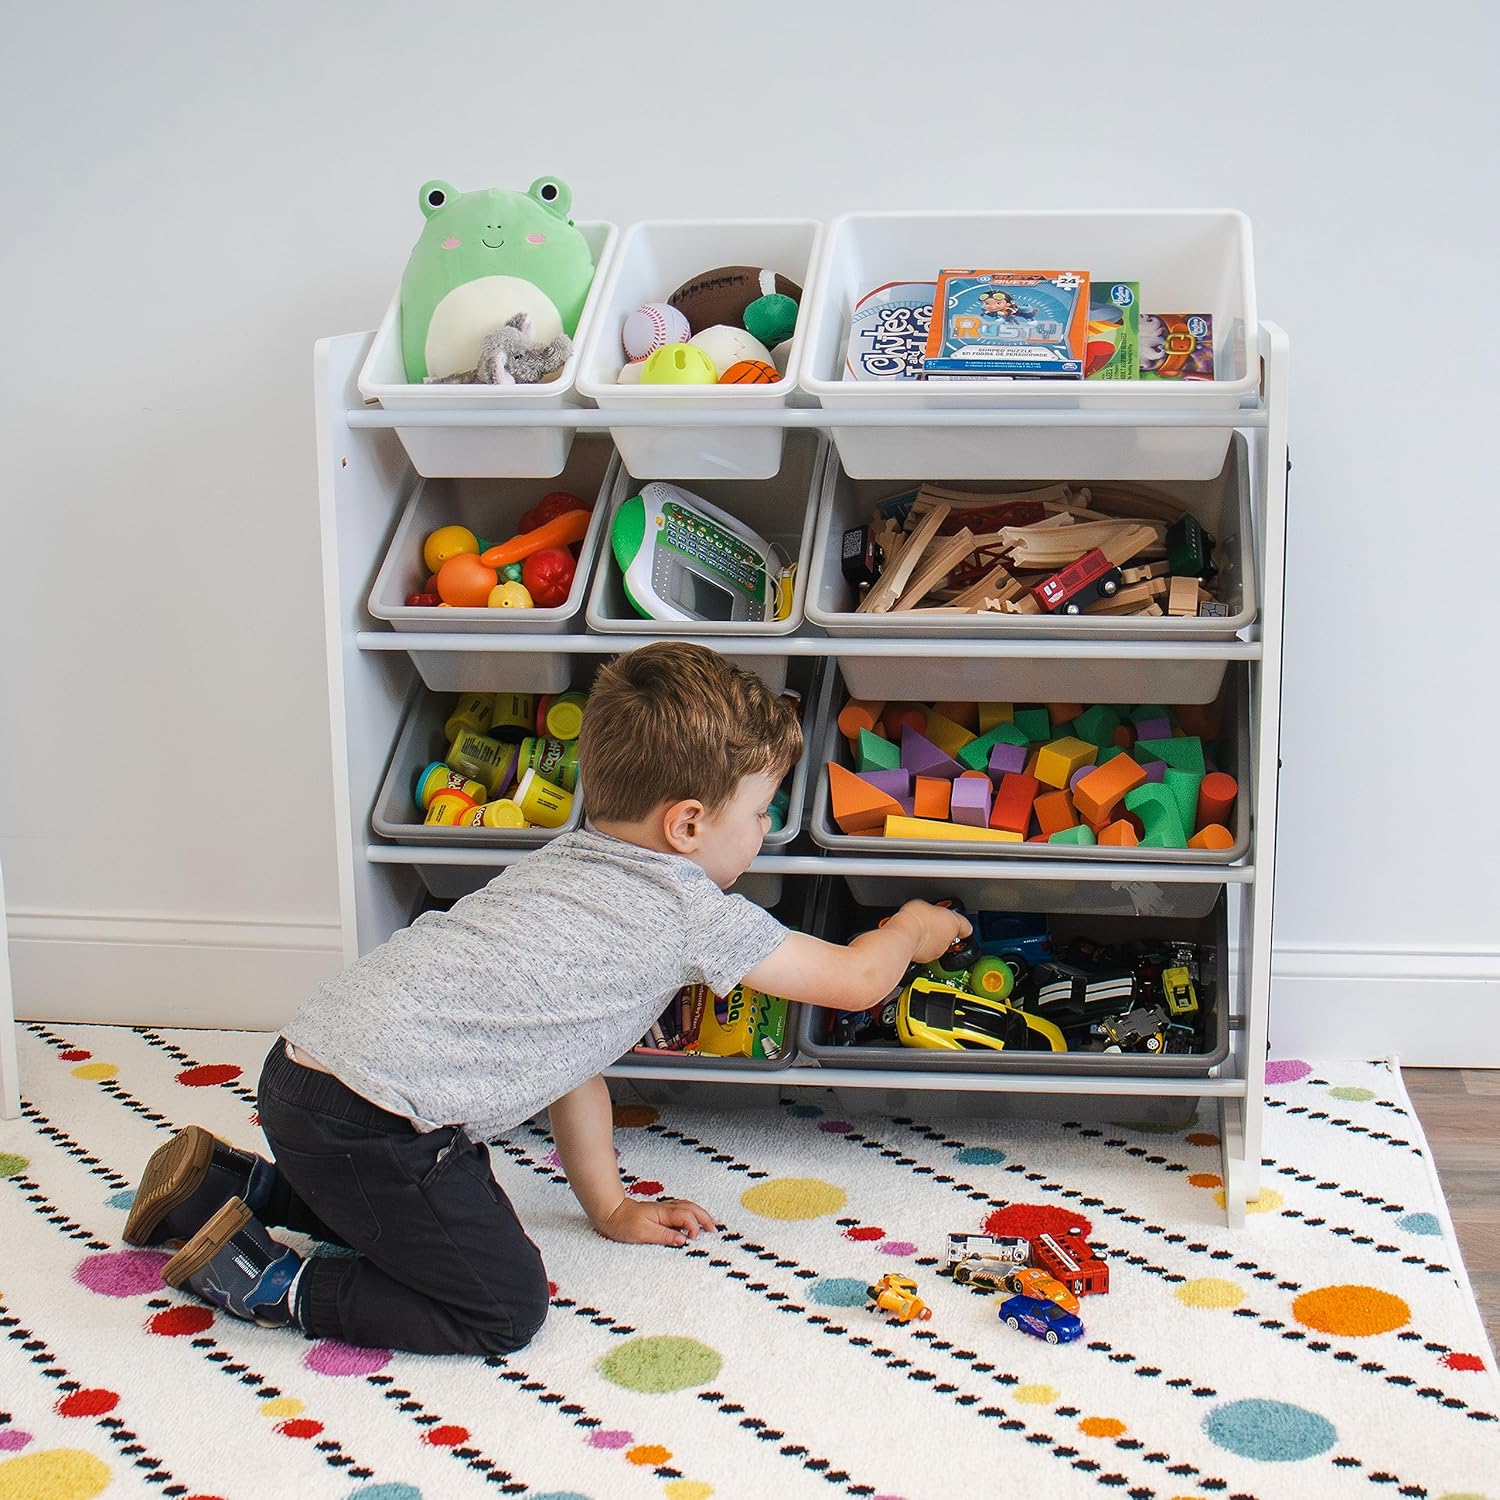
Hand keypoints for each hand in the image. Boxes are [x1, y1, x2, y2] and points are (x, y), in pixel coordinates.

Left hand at [596, 1194, 716, 1247]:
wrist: (611, 1213)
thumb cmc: (624, 1224)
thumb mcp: (643, 1234)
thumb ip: (665, 1236)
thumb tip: (684, 1240)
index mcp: (664, 1212)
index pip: (686, 1216)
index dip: (694, 1227)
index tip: (693, 1240)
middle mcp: (666, 1208)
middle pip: (691, 1208)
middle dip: (705, 1217)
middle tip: (715, 1229)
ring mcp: (664, 1208)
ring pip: (688, 1206)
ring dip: (700, 1214)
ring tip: (710, 1223)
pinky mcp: (661, 1211)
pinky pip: (681, 1209)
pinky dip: (692, 1213)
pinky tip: (694, 1218)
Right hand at [899, 900, 972, 963]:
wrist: (903, 935)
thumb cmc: (915, 918)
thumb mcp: (926, 903)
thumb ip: (933, 909)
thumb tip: (928, 911)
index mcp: (954, 923)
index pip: (966, 926)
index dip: (960, 923)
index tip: (954, 919)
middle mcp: (948, 940)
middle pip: (950, 935)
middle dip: (941, 929)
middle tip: (930, 921)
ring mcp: (937, 951)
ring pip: (938, 944)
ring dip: (931, 939)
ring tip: (918, 930)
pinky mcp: (925, 959)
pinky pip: (926, 951)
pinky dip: (921, 946)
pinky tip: (912, 938)